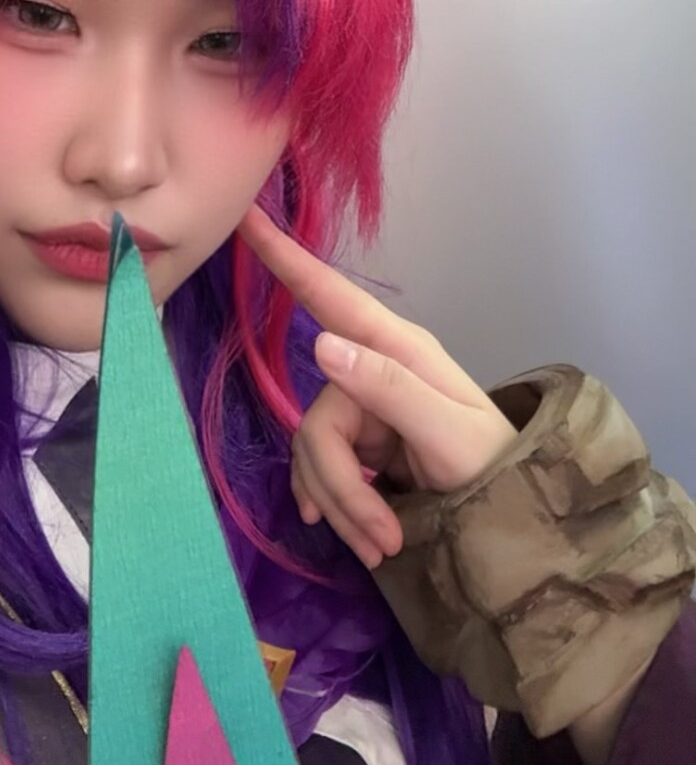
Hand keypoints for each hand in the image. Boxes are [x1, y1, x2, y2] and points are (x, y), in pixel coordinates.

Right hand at [238, 205, 517, 571]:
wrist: (518, 520)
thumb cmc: (497, 468)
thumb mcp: (450, 433)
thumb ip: (389, 388)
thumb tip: (320, 344)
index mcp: (398, 350)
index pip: (331, 297)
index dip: (286, 258)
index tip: (246, 218)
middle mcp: (373, 370)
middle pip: (316, 422)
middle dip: (339, 487)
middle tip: (378, 539)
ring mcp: (363, 408)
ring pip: (313, 453)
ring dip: (342, 506)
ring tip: (382, 546)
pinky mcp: (359, 445)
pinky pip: (319, 471)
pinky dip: (333, 506)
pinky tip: (355, 536)